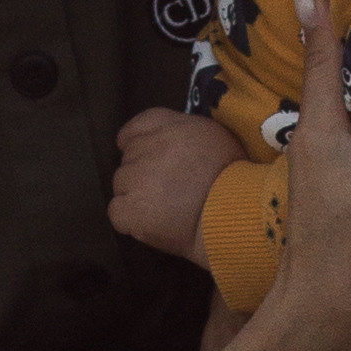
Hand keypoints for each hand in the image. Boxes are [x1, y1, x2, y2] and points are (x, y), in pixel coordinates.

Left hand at [110, 108, 241, 260]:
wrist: (233, 213)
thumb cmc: (233, 176)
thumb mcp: (215, 137)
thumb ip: (185, 135)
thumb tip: (170, 144)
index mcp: (169, 126)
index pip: (136, 128)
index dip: (137, 142)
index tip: (146, 157)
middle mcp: (147, 147)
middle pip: (129, 158)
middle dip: (143, 172)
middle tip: (167, 190)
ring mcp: (135, 179)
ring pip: (121, 184)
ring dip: (136, 195)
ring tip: (163, 209)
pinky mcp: (129, 209)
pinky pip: (117, 212)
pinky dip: (130, 219)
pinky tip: (151, 223)